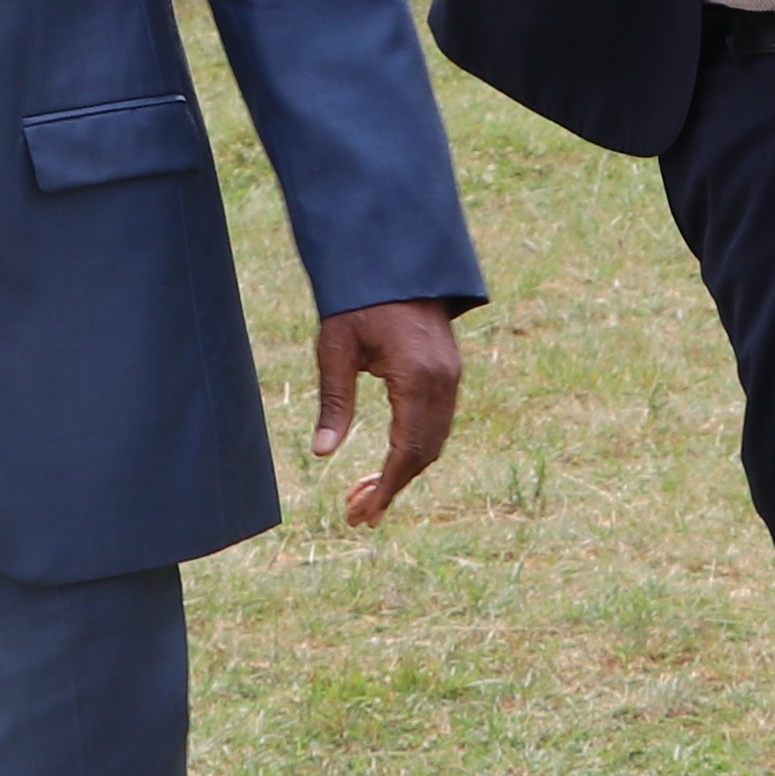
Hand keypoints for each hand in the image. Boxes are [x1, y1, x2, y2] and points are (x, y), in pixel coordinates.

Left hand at [312, 301, 461, 523]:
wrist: (393, 262)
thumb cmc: (357, 302)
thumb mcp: (336, 350)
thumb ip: (334, 403)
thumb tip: (322, 453)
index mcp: (417, 378)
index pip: (408, 450)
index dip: (387, 487)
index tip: (365, 513)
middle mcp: (443, 382)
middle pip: (426, 453)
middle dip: (393, 487)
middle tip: (358, 514)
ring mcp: (452, 377)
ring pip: (436, 441)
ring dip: (405, 471)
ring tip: (367, 494)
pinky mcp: (449, 371)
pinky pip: (438, 422)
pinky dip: (416, 448)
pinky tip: (390, 461)